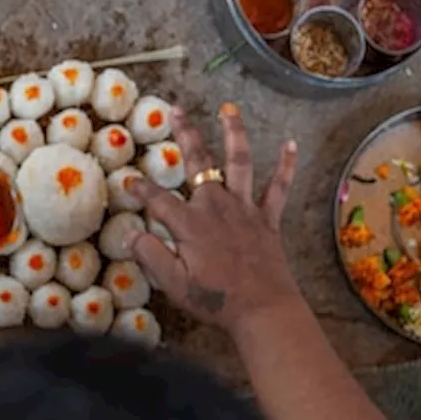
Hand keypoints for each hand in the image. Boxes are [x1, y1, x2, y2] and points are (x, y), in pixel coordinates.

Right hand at [125, 104, 301, 330]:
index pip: (158, 200)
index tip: (128, 181)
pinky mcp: (267, 219)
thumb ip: (150, 255)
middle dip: (185, 134)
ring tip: (229, 109)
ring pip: (239, 162)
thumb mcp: (173, 284)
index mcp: (190, 224)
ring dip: (234, 133)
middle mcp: (216, 207)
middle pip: (198, 163)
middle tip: (176, 110)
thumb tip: (130, 233)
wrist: (263, 310)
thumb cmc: (216, 300)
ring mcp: (244, 209)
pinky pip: (278, 188)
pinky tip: (291, 144)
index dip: (141, 190)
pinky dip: (286, 166)